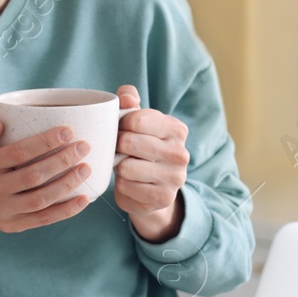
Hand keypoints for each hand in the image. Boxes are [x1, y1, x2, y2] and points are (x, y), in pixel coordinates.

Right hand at [0, 119, 93, 255]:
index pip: (18, 153)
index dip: (45, 142)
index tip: (69, 131)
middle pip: (33, 176)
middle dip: (62, 160)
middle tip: (84, 147)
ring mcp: (1, 211)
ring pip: (40, 199)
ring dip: (67, 184)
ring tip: (86, 169)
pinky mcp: (13, 226)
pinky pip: (43, 219)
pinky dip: (66, 210)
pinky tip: (84, 199)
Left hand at [112, 85, 188, 242]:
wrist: (151, 188)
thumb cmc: (140, 147)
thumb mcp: (136, 120)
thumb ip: (129, 99)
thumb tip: (127, 98)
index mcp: (176, 129)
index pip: (137, 119)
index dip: (120, 124)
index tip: (119, 130)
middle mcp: (180, 153)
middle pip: (130, 142)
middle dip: (117, 146)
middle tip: (118, 150)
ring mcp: (175, 177)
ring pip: (126, 167)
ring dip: (118, 167)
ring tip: (125, 165)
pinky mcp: (163, 197)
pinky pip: (126, 187)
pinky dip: (122, 184)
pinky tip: (129, 182)